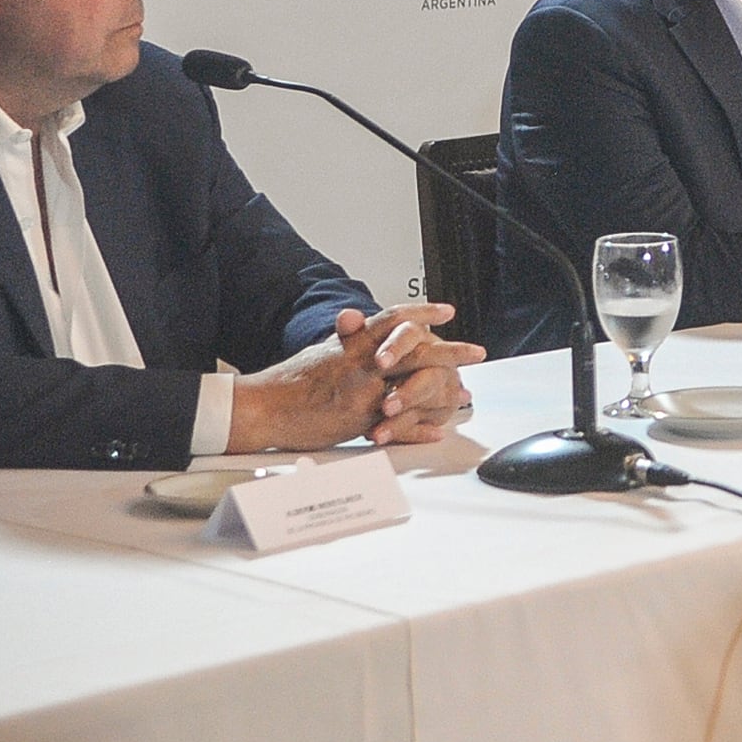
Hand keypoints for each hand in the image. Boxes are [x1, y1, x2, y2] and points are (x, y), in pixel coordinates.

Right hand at [227, 302, 483, 452]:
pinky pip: (398, 422)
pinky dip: (419, 427)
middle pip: (417, 350)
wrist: (263, 408)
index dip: (423, 314)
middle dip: (451, 351)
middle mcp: (363, 362)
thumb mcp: (322, 350)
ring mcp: (364, 390)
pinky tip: (438, 429)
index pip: (395, 319)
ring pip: (413, 385)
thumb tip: (358, 324)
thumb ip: (348, 339)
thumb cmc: (288, 381)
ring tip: (465, 393)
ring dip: (444, 389)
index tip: (448, 311)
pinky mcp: (359, 418)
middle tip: (478, 352)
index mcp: (354, 342)